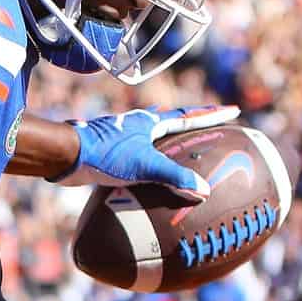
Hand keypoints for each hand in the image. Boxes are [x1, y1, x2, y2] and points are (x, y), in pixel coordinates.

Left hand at [57, 105, 240, 198]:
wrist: (68, 155)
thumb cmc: (106, 155)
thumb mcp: (146, 167)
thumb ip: (175, 177)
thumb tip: (204, 190)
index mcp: (151, 123)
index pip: (190, 117)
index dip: (212, 115)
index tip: (232, 110)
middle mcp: (140, 125)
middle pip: (173, 121)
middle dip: (193, 122)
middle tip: (211, 124)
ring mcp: (125, 136)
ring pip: (155, 134)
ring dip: (171, 137)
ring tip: (184, 142)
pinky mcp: (113, 150)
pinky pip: (141, 151)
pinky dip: (153, 156)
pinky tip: (150, 168)